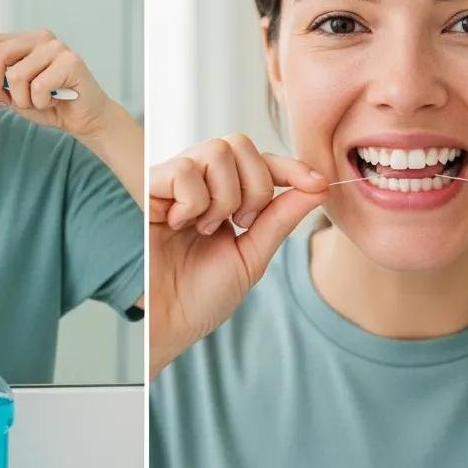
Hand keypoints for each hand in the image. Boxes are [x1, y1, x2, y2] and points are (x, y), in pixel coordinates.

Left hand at [0, 30, 110, 138]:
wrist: (84, 119)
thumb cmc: (48, 104)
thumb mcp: (9, 95)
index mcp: (23, 41)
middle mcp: (39, 38)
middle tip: (3, 99)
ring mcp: (56, 47)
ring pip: (17, 75)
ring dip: (22, 99)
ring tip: (38, 102)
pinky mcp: (71, 61)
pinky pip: (39, 86)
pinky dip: (41, 102)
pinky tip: (54, 101)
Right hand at [150, 133, 328, 376]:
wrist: (165, 324)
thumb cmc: (200, 297)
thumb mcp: (251, 257)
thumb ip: (279, 220)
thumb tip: (319, 186)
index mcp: (221, 195)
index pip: (259, 160)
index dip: (290, 166)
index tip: (317, 183)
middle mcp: (197, 181)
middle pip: (239, 143)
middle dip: (255, 185)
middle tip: (241, 223)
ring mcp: (172, 182)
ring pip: (217, 151)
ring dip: (224, 198)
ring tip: (206, 229)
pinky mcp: (148, 188)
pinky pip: (185, 171)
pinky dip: (193, 202)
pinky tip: (180, 225)